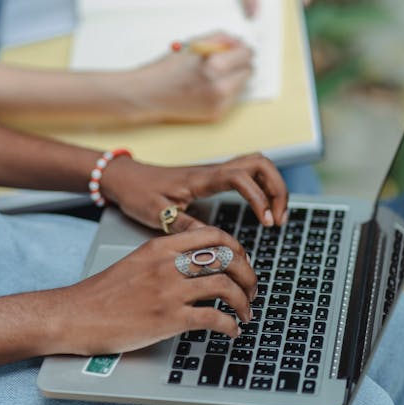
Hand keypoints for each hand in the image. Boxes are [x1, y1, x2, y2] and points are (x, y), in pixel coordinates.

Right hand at [54, 226, 255, 354]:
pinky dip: (231, 325)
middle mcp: (168, 264)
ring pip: (226, 286)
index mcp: (161, 246)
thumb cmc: (103, 293)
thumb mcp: (137, 262)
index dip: (237, 249)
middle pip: (227, 258)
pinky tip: (232, 331)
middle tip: (252, 290)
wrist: (76, 315)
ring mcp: (169, 290)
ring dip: (244, 302)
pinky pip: (214, 318)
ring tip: (246, 313)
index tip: (242, 263)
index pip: (214, 235)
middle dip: (248, 275)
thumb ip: (166, 259)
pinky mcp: (168, 318)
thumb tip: (197, 266)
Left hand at [101, 152, 287, 232]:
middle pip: (260, 163)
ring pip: (257, 164)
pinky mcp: (213, 177)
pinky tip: (262, 209)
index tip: (266, 222)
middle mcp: (212, 171)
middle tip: (279, 219)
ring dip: (273, 187)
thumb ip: (185, 225)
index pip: (241, 178)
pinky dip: (262, 188)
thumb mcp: (158, 214)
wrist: (124, 178)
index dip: (259, 198)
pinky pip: (248, 173)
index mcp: (201, 179)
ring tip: (276, 215)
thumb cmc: (138, 193)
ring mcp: (215, 172)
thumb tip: (213, 241)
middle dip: (277, 189)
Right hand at [132, 33, 252, 122]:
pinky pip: (231, 98)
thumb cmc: (167, 69)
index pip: (246, 54)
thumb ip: (219, 39)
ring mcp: (220, 103)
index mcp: (216, 66)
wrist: (149, 95)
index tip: (239, 48)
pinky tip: (208, 87)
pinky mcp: (216, 114)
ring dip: (233, 77)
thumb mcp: (193, 45)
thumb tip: (237, 41)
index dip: (242, 48)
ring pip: (241, 85)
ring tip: (212, 75)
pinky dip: (225, 91)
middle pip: (248, 71)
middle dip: (239, 63)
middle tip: (226, 60)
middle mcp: (221, 87)